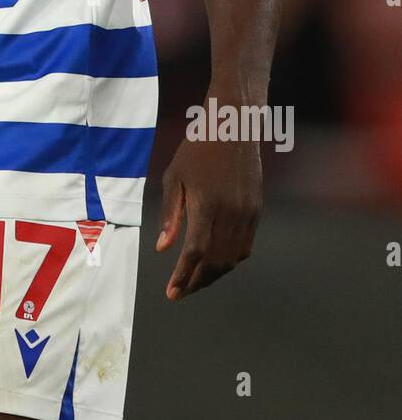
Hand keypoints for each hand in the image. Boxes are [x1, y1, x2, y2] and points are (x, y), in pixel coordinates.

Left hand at [155, 132, 261, 299]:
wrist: (235, 126)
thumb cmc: (197, 148)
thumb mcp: (174, 176)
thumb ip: (170, 214)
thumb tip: (164, 248)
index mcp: (207, 204)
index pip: (196, 251)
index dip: (184, 276)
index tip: (172, 293)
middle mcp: (231, 213)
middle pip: (216, 261)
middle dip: (198, 281)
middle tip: (181, 291)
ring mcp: (247, 213)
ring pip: (233, 258)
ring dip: (214, 274)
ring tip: (195, 280)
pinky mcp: (257, 210)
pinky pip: (245, 245)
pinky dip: (230, 260)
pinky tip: (216, 262)